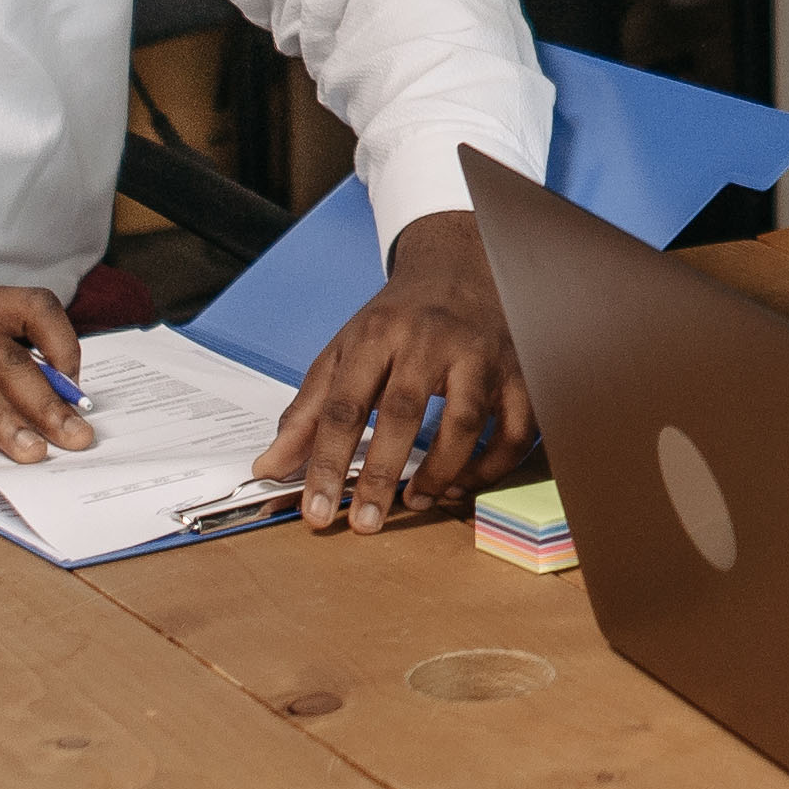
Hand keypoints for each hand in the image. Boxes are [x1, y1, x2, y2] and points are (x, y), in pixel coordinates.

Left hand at [251, 202, 530, 526]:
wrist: (460, 266)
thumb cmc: (397, 319)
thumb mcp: (343, 352)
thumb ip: (307, 413)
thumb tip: (269, 469)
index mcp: (377, 335)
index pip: (344, 404)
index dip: (328, 462)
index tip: (315, 509)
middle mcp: (430, 340)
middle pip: (403, 411)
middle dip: (381, 474)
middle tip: (365, 522)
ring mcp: (480, 354)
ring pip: (467, 420)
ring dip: (441, 471)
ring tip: (416, 501)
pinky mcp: (518, 371)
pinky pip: (515, 429)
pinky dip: (492, 466)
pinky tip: (462, 486)